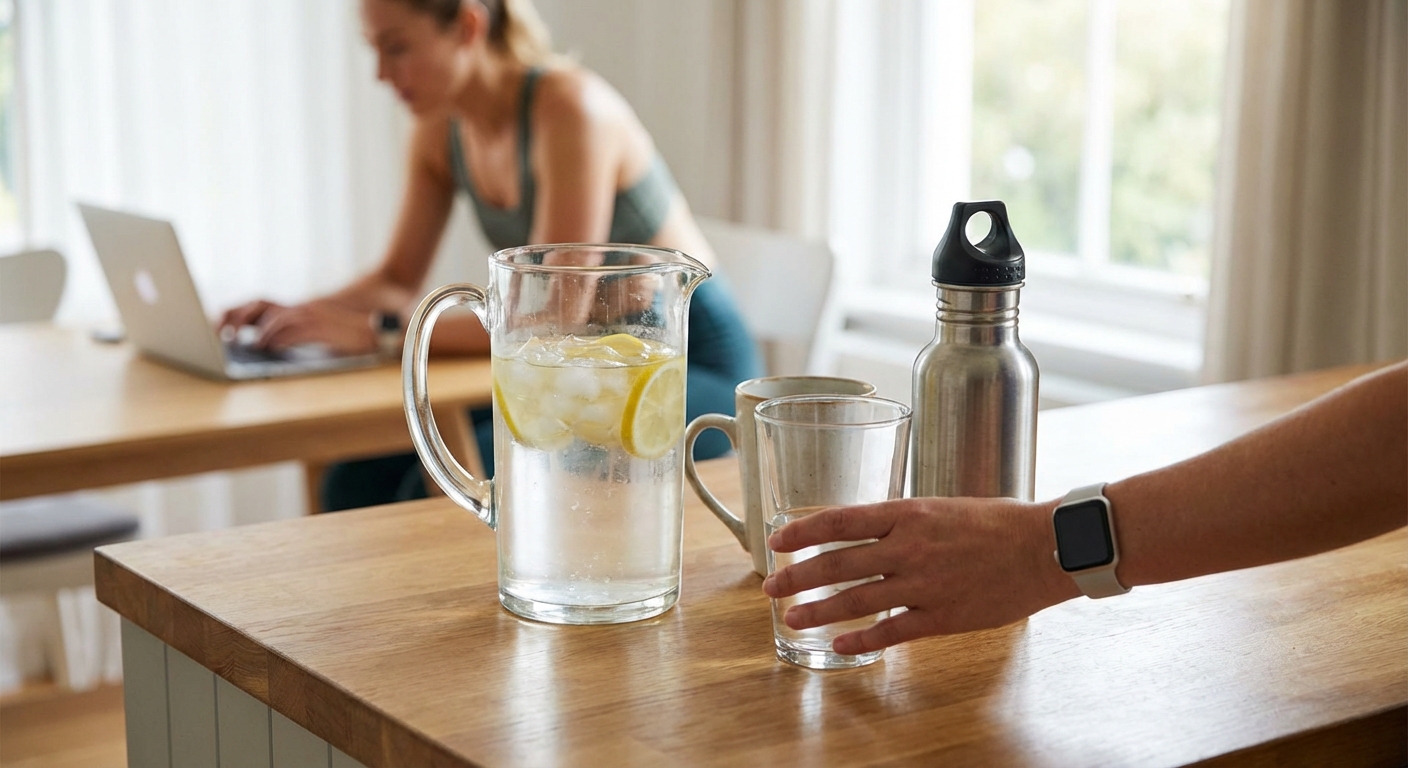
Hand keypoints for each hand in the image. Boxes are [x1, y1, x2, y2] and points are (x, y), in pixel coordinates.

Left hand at [221, 300, 376, 354]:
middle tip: (222, 332)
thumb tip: (265, 345)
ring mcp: (313, 316)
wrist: (379, 332)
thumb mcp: (318, 331)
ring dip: (260, 333)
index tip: (220, 325)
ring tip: (247, 344)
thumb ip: (295, 333)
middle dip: (238, 316)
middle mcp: (303, 308)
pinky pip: (295, 332)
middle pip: (261, 305)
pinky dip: (279, 339)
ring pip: (277, 319)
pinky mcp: (323, 328)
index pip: (261, 305)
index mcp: (299, 309)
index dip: (238, 312)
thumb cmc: (349, 336)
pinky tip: (269, 348)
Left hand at [761, 497, 1075, 654]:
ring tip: (792, 618)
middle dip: (797, 577)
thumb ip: (901, 521)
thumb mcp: (941, 506)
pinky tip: (839, 645)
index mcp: (908, 513)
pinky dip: (861, 639)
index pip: (840, 520)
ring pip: (857, 600)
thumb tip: (864, 531)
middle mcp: (909, 547)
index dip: (802, 532)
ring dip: (819, 611)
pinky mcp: (942, 616)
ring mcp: (924, 584)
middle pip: (837, 563)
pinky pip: (891, 631)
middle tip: (769, 587)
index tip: (776, 541)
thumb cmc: (997, 522)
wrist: (1044, 548)